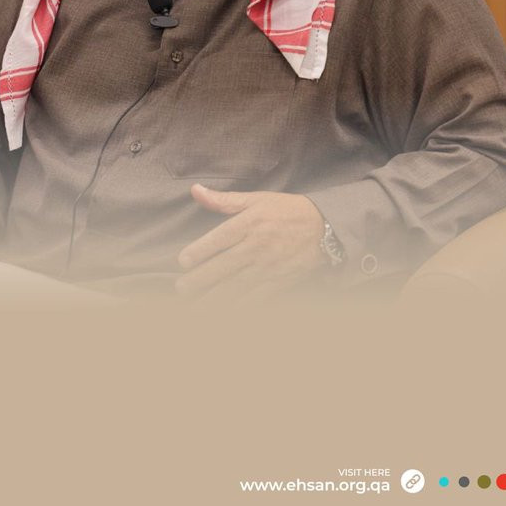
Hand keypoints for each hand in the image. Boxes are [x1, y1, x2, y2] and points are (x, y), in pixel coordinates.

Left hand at [176, 185, 325, 298]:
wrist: (324, 227)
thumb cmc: (286, 210)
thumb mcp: (256, 199)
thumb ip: (224, 199)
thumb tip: (195, 190)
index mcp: (251, 223)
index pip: (221, 237)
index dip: (200, 250)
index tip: (183, 261)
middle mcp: (258, 246)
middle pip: (225, 265)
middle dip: (202, 279)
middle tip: (182, 288)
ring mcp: (269, 266)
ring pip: (239, 286)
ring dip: (216, 299)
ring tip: (196, 308)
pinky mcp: (280, 281)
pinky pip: (257, 298)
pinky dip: (241, 308)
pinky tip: (226, 314)